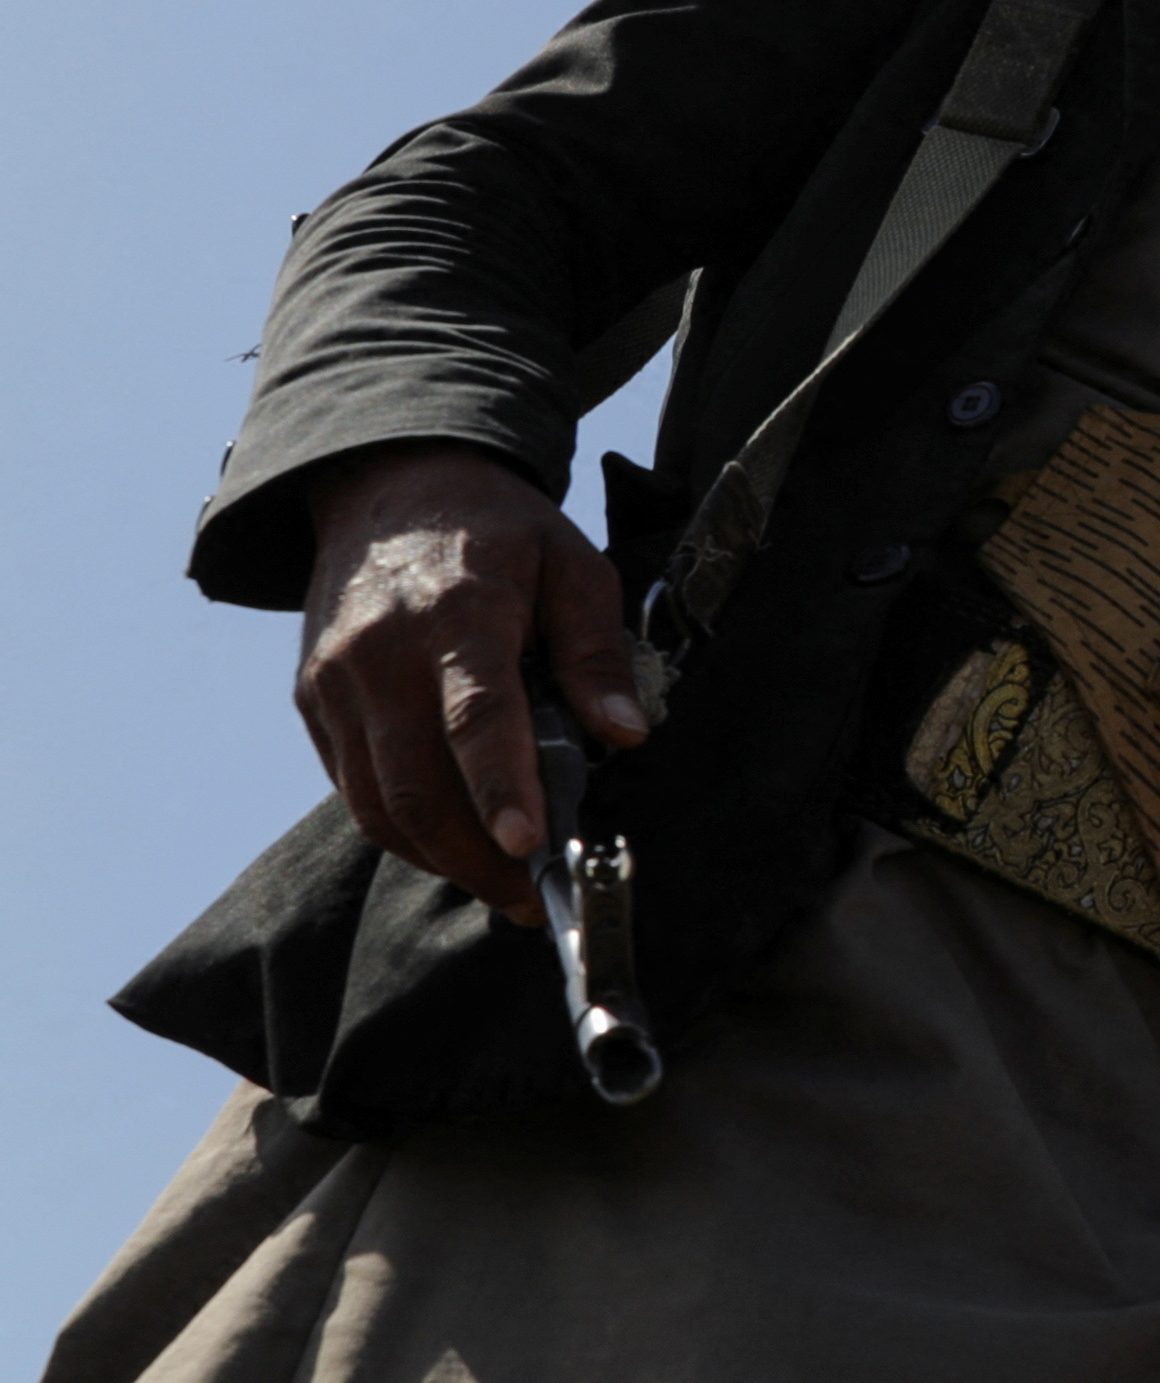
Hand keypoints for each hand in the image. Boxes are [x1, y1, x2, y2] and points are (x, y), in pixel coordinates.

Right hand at [293, 443, 644, 925]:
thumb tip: (626, 735)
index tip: (527, 844)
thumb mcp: (574, 566)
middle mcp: (380, 655)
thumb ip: (598, 653)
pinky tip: (451, 842)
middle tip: (530, 897)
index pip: (475, 718)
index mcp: (456, 615)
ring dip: (438, 857)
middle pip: (418, 783)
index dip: (500, 787)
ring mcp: (335, 682)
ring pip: (377, 802)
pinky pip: (353, 787)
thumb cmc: (497, 531)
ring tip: (498, 883)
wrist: (389, 485)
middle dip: (475, 856)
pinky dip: (401, 827)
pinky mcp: (312, 700)